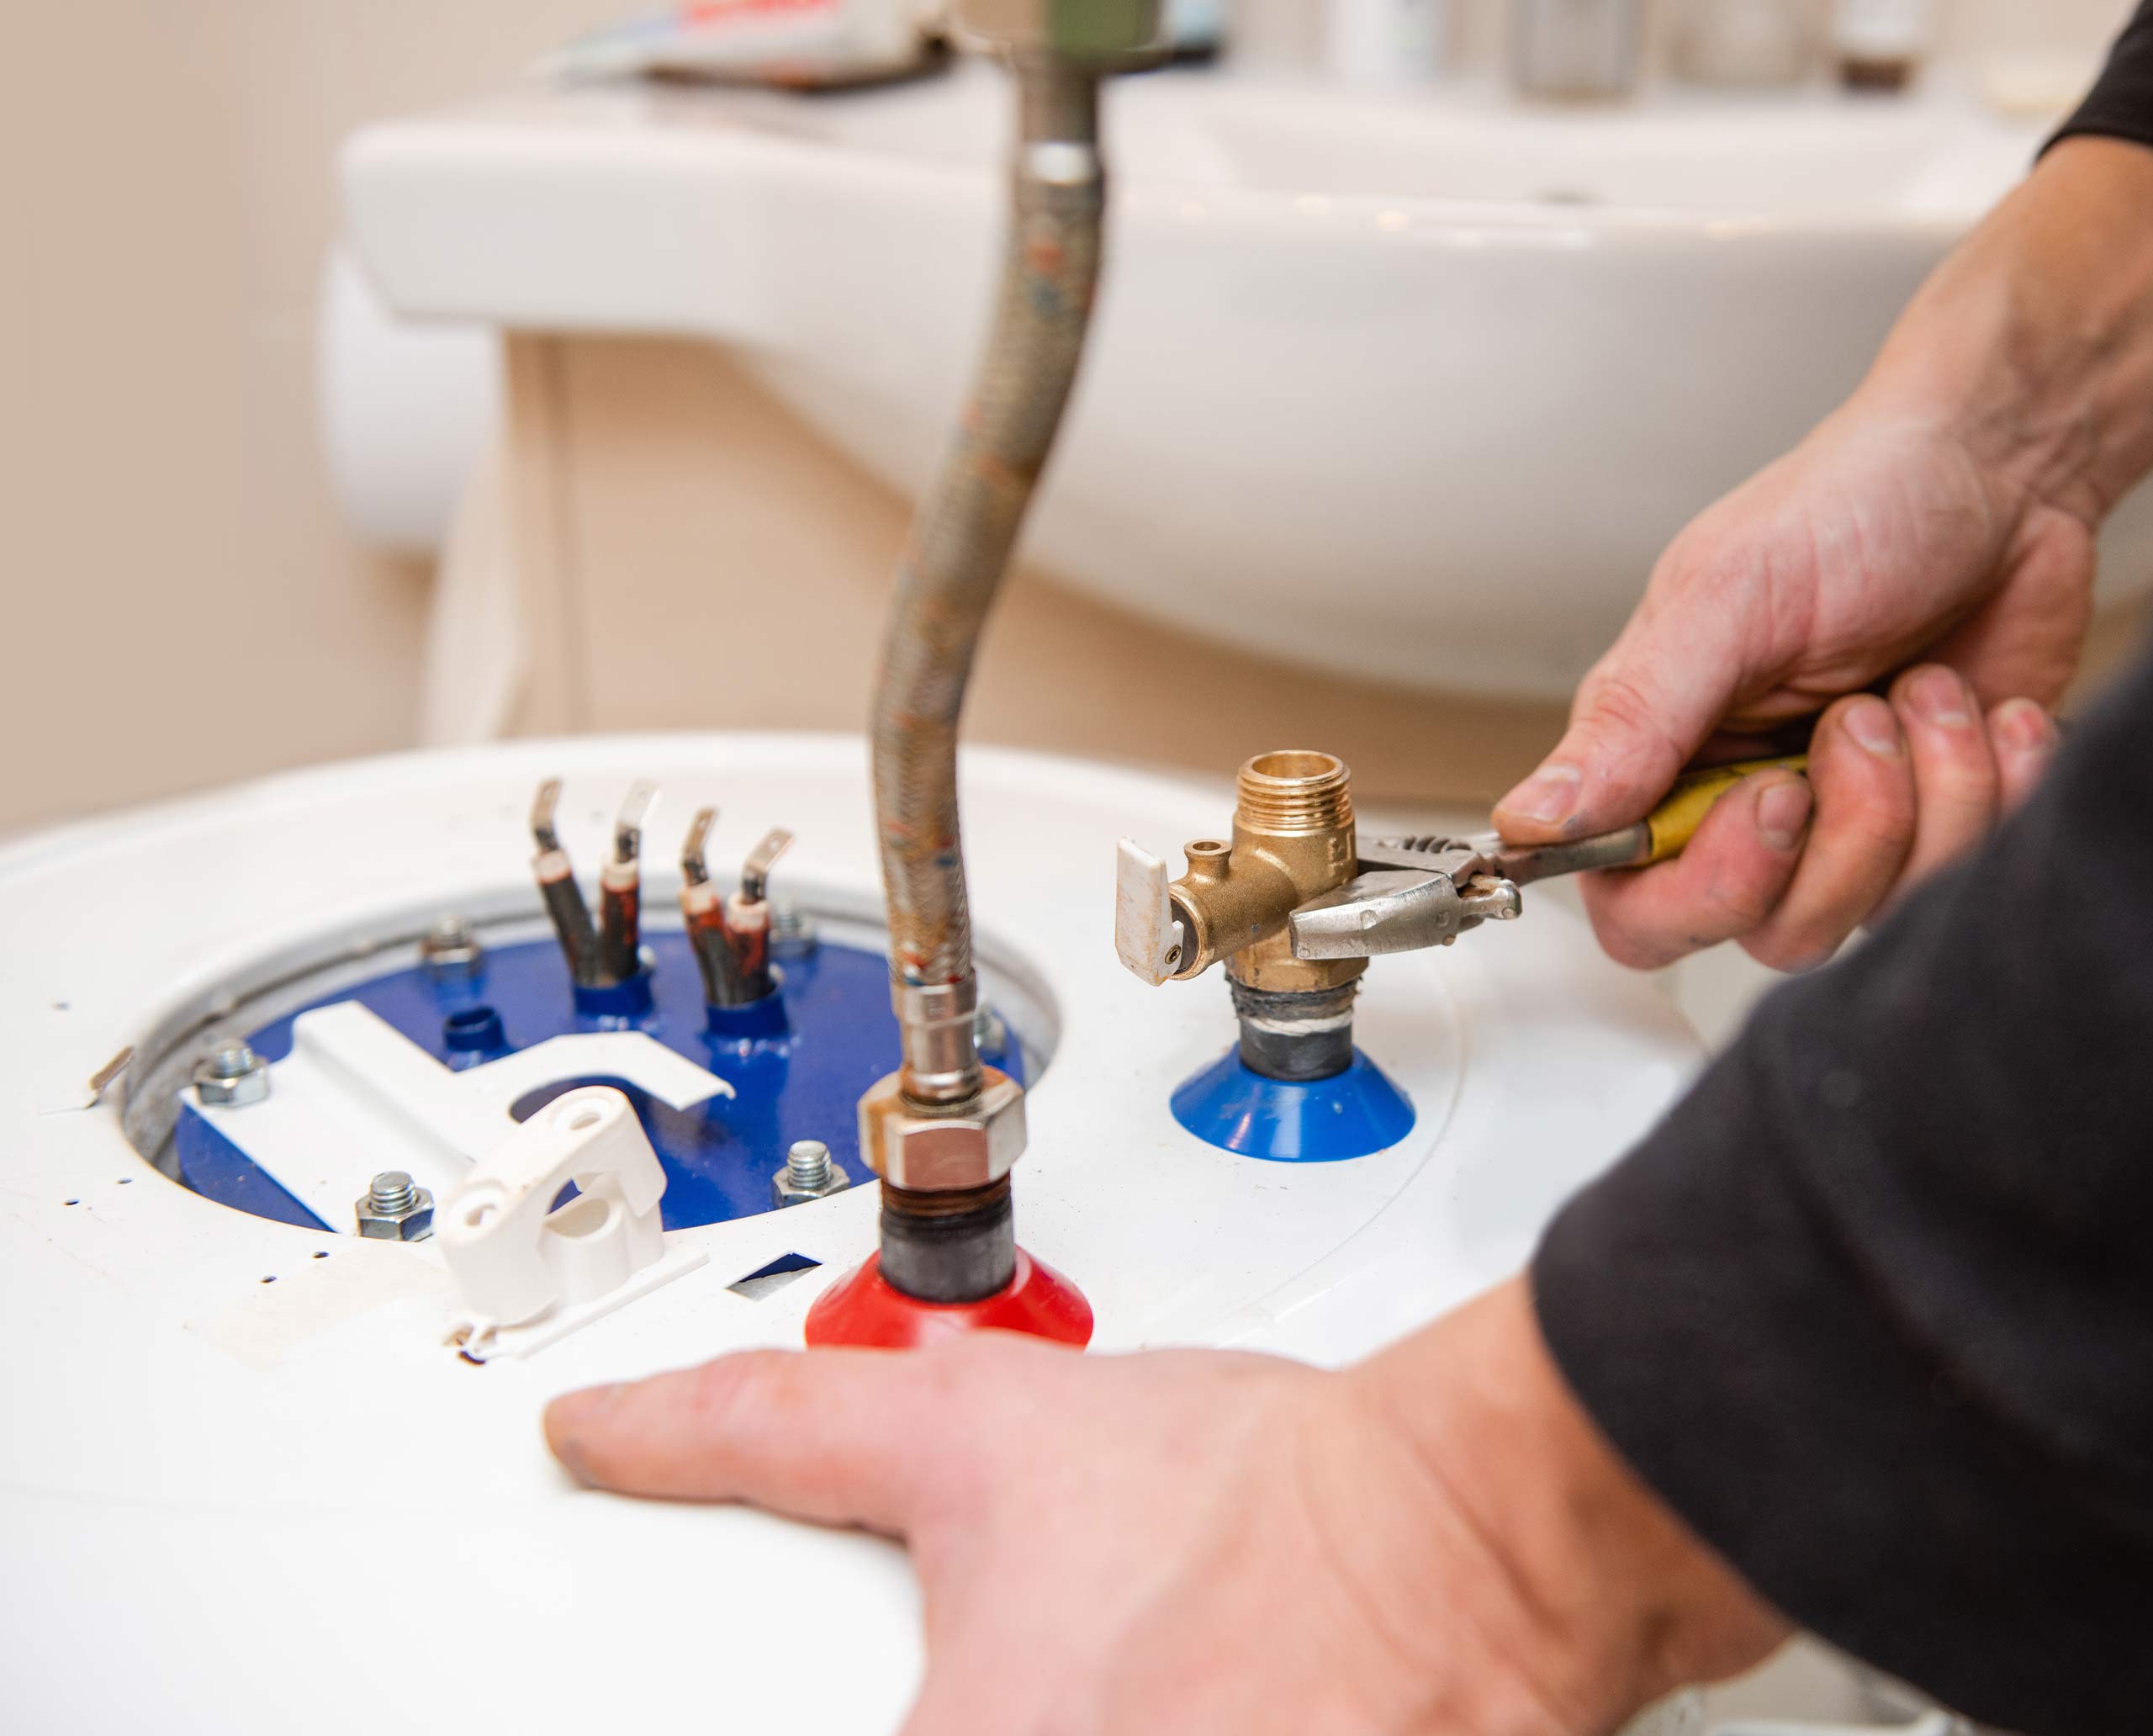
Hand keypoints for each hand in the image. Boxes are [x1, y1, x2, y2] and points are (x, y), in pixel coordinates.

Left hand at [545, 1279, 1784, 1734]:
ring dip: (1090, 1705)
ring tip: (1142, 1662)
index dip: (824, 1703)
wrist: (1457, 1534)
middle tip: (1069, 1643)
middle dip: (990, 1689)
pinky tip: (1194, 1688)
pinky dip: (1154, 1721)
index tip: (931, 1667)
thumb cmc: (1253, 1500)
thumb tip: (608, 1430)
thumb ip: (765, 1431)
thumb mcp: (967, 1430)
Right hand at [1488, 135, 2152, 972]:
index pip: (1638, 910)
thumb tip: (1530, 821)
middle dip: (1845, 834)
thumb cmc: (1851, 508)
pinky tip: (1986, 710)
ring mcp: (1845, 826)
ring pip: (1876, 911)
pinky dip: (1996, 786)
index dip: (1707, 890)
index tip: (1772, 796)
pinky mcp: (1938, 826)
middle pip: (1770, 931)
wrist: (2001, 471)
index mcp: (1658, 762)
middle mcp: (1742, 810)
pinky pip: (1966, 879)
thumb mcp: (1725, 600)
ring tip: (1923, 690)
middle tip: (1860, 717)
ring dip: (1929, 793)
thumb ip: (1630, 722)